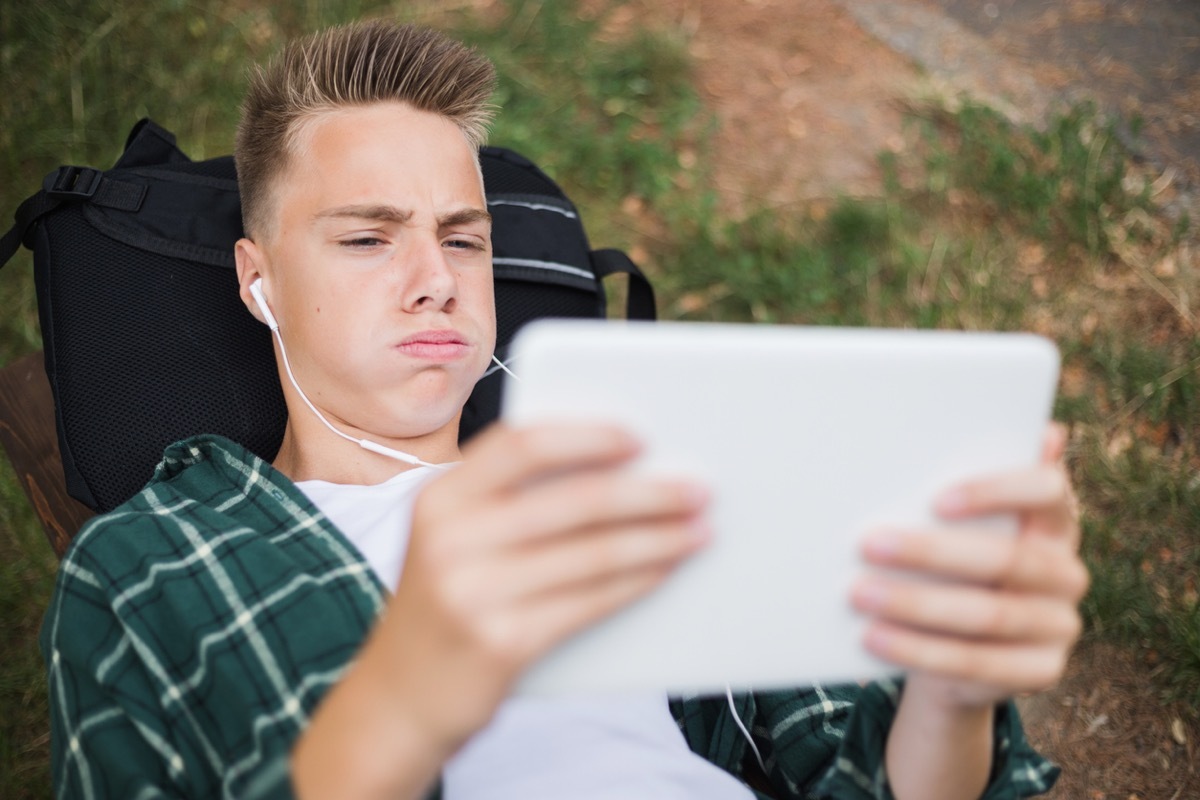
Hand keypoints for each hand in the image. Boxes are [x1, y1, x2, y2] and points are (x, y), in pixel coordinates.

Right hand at [376, 422, 708, 749]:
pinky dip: (636, 581)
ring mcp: (474, 593)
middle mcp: (451, 539)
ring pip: (592, 553)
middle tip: (697, 488)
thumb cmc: (445, 605)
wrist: (398, 699)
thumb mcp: (452, 539)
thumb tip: (615, 469)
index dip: (586, 436)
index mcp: (439, 497)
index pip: (521, 445)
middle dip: (647, 493)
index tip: (638, 436)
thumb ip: (508, 500)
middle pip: (573, 500)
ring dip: (658, 538)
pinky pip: (590, 601)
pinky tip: (664, 570)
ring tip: (698, 529)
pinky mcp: (502, 642)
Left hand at [852, 424, 1088, 708]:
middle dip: (931, 552)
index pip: (1048, 491)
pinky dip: (918, 650)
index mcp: (1055, 521)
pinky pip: (975, 663)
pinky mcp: (1041, 672)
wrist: (962, 643)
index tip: (935, 500)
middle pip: (1006, 559)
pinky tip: (873, 637)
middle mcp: (1068, 572)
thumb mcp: (958, 527)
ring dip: (915, 604)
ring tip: (859, 593)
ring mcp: (1060, 626)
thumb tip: (988, 436)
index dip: (996, 492)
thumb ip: (956, 492)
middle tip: (868, 544)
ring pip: (987, 615)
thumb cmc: (952, 564)